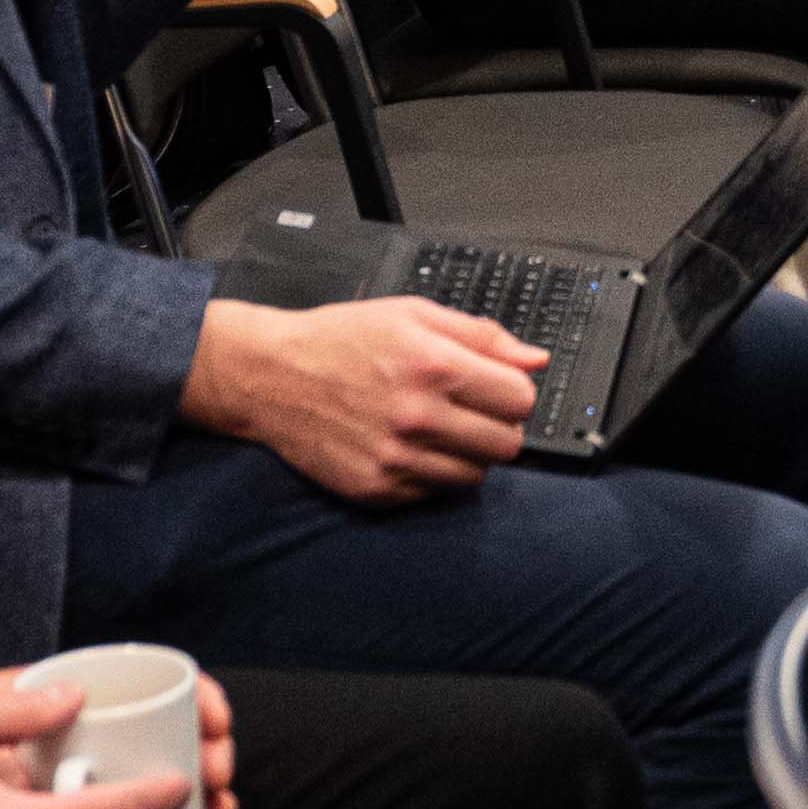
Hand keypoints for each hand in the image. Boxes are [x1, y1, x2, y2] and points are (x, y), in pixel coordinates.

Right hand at [184, 292, 539, 501]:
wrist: (270, 375)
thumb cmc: (343, 339)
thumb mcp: (414, 314)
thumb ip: (483, 336)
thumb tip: (536, 358)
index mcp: (434, 367)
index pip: (521, 400)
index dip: (514, 392)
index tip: (498, 388)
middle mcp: (418, 417)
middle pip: (507, 444)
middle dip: (498, 426)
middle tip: (471, 411)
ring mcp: (396, 458)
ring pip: (476, 475)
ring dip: (467, 454)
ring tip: (438, 429)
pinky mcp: (376, 488)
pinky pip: (434, 493)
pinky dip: (431, 474)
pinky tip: (408, 446)